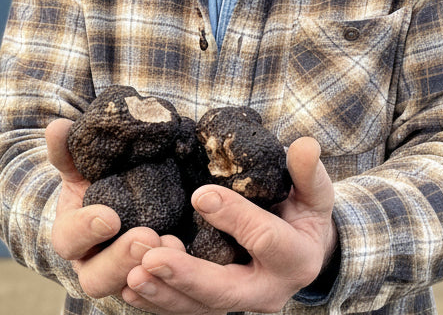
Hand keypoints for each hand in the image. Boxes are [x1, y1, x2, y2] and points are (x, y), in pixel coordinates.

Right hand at [46, 118, 177, 299]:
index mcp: (72, 235)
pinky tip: (189, 256)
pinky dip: (172, 278)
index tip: (110, 217)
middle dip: (122, 259)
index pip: (69, 240)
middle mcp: (92, 262)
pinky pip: (159, 288)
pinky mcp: (150, 278)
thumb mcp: (82, 165)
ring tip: (174, 245)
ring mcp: (121, 276)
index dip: (87, 231)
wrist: (119, 195)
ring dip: (150, 270)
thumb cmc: (96, 180)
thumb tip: (57, 127)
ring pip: (129, 287)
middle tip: (149, 237)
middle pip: (97, 278)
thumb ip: (69, 150)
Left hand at [123, 137, 336, 313]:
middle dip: (188, 276)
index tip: (200, 194)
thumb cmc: (304, 212)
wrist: (301, 247)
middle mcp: (267, 290)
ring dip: (164, 292)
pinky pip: (186, 309)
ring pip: (199, 307)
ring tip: (133, 273)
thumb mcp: (313, 191)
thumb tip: (304, 145)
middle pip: (225, 291)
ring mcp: (240, 301)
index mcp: (295, 258)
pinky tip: (129, 286)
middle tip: (152, 259)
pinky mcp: (216, 304)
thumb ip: (308, 172)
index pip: (264, 239)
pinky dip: (158, 300)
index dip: (234, 217)